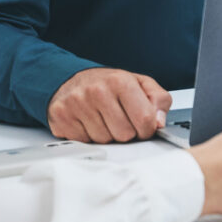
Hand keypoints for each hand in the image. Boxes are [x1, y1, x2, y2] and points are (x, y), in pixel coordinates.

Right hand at [47, 67, 170, 142]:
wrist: (72, 79)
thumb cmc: (109, 84)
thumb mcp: (140, 84)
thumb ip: (158, 100)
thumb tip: (159, 122)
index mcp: (120, 81)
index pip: (145, 120)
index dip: (147, 129)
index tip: (143, 125)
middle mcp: (97, 91)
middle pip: (125, 135)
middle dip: (126, 132)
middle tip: (119, 119)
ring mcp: (76, 104)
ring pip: (105, 141)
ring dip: (107, 135)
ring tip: (102, 119)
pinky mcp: (61, 117)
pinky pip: (85, 143)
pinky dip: (88, 137)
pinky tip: (88, 122)